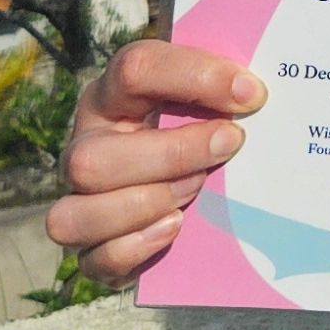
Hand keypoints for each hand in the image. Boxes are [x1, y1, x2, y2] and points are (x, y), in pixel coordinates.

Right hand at [47, 40, 263, 284]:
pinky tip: (174, 227)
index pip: (135, 69)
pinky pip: (94, 260)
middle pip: (92, 159)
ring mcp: (76, 200)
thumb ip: (220, 88)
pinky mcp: (89, 248)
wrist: (174, 175)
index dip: (196, 77)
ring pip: (75, 215)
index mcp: (111, 96)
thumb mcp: (199, 98)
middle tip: (227, 146)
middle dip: (171, 155)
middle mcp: (84, 146)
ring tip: (195, 190)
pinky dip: (136, 248)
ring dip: (145, 205)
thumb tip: (254, 92)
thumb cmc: (192, 125)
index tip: (251, 94)